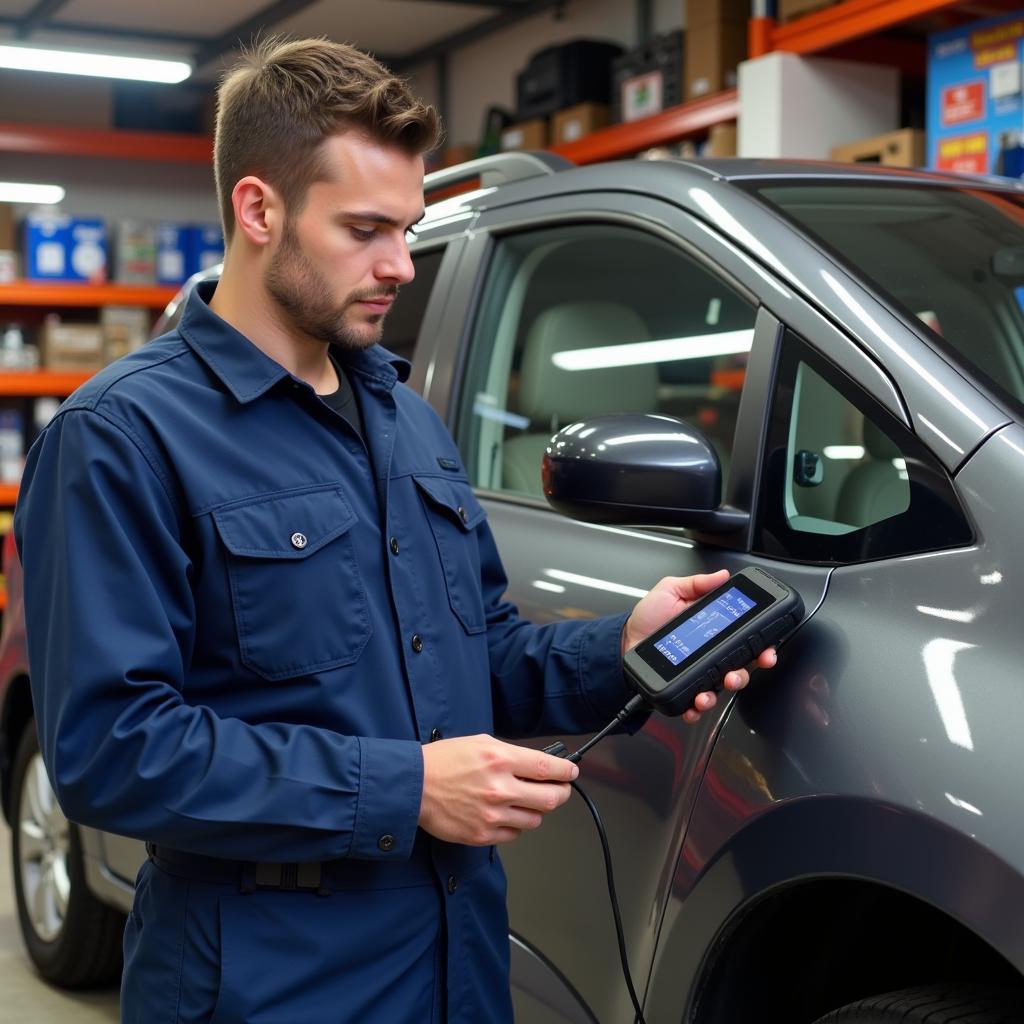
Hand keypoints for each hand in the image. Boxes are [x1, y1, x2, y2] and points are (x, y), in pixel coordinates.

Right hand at [419, 734, 577, 845]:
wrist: (413, 786)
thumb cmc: (443, 761)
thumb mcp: (480, 743)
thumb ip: (510, 754)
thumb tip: (536, 764)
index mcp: (500, 759)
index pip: (548, 768)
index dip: (566, 771)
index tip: (571, 772)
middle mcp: (499, 788)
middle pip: (550, 799)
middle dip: (560, 793)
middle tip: (559, 789)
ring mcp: (492, 814)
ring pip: (535, 819)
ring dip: (536, 810)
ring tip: (524, 801)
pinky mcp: (483, 834)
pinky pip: (514, 833)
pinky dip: (515, 824)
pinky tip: (504, 813)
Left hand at [623, 569, 777, 723]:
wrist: (624, 641)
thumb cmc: (647, 618)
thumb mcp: (670, 591)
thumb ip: (696, 583)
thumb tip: (722, 575)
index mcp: (713, 630)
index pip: (743, 639)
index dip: (759, 645)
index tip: (765, 648)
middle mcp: (710, 654)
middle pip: (740, 667)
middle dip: (745, 673)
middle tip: (737, 671)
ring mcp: (698, 674)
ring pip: (722, 687)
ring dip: (723, 689)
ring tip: (714, 687)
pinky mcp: (683, 690)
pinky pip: (696, 705)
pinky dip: (698, 708)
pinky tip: (695, 703)